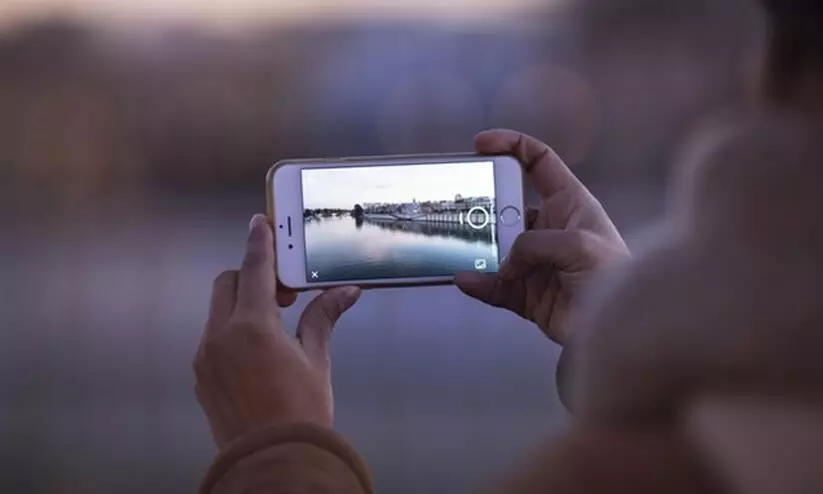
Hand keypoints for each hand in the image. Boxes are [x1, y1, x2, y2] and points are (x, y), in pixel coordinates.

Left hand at [194, 214, 361, 449]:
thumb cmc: (301, 413)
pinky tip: (257, 352)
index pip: (255, 270)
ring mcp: (206, 357)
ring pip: (218, 311)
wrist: (273, 461)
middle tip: (284, 293)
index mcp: (252, 327)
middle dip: (252, 277)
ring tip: (274, 326)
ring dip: (242, 305)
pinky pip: (213, 338)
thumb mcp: (316, 361)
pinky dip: (232, 331)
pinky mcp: (201, 376)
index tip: (261, 223)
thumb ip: (323, 318)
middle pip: (228, 283)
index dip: (260, 243)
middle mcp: (220, 336)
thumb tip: (345, 292)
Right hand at [456, 130, 629, 343]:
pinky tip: (466, 280)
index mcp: (570, 204)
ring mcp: (537, 262)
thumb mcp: (579, 246)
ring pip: (496, 248)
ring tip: (460, 249)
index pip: (538, 162)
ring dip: (477, 249)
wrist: (621, 331)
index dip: (510, 146)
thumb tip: (505, 262)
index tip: (481, 145)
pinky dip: (479, 283)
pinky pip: (495, 284)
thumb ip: (535, 244)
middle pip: (507, 206)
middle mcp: (551, 229)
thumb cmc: (614, 279)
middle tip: (464, 210)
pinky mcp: (528, 293)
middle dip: (484, 207)